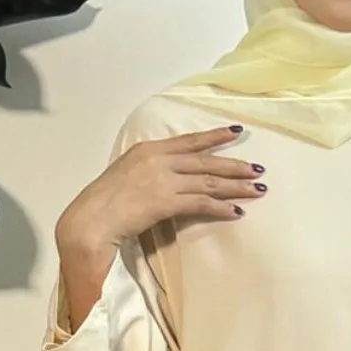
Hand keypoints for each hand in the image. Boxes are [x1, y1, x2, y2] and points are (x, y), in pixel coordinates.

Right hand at [55, 124, 265, 250]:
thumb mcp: (125, 176)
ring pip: (208, 182)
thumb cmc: (104, 204)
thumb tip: (164, 178)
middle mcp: (159, 160)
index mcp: (148, 150)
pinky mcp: (166, 202)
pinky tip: (237, 212)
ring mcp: (163, 180)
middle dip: (234, 165)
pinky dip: (221, 208)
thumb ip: (147, 171)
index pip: (188, 141)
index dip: (214, 137)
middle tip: (257, 168)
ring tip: (257, 189)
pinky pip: (201, 203)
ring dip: (235, 186)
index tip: (235, 132)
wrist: (92, 219)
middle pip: (205, 161)